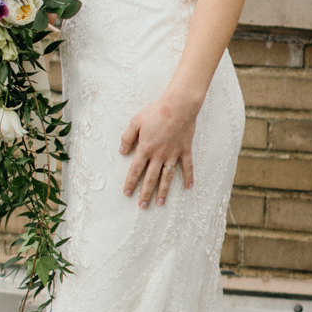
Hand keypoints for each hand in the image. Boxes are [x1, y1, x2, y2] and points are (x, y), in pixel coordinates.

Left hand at [120, 90, 197, 207]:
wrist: (179, 105)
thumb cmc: (156, 111)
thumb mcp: (136, 121)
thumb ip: (127, 137)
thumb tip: (122, 151)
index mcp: (145, 148)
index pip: (135, 170)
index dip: (130, 182)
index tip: (127, 193)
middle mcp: (159, 155)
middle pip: (150, 178)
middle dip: (145, 193)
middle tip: (142, 206)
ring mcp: (173, 154)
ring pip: (167, 177)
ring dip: (163, 191)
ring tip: (159, 203)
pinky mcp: (185, 150)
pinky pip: (187, 167)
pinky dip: (189, 177)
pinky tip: (189, 188)